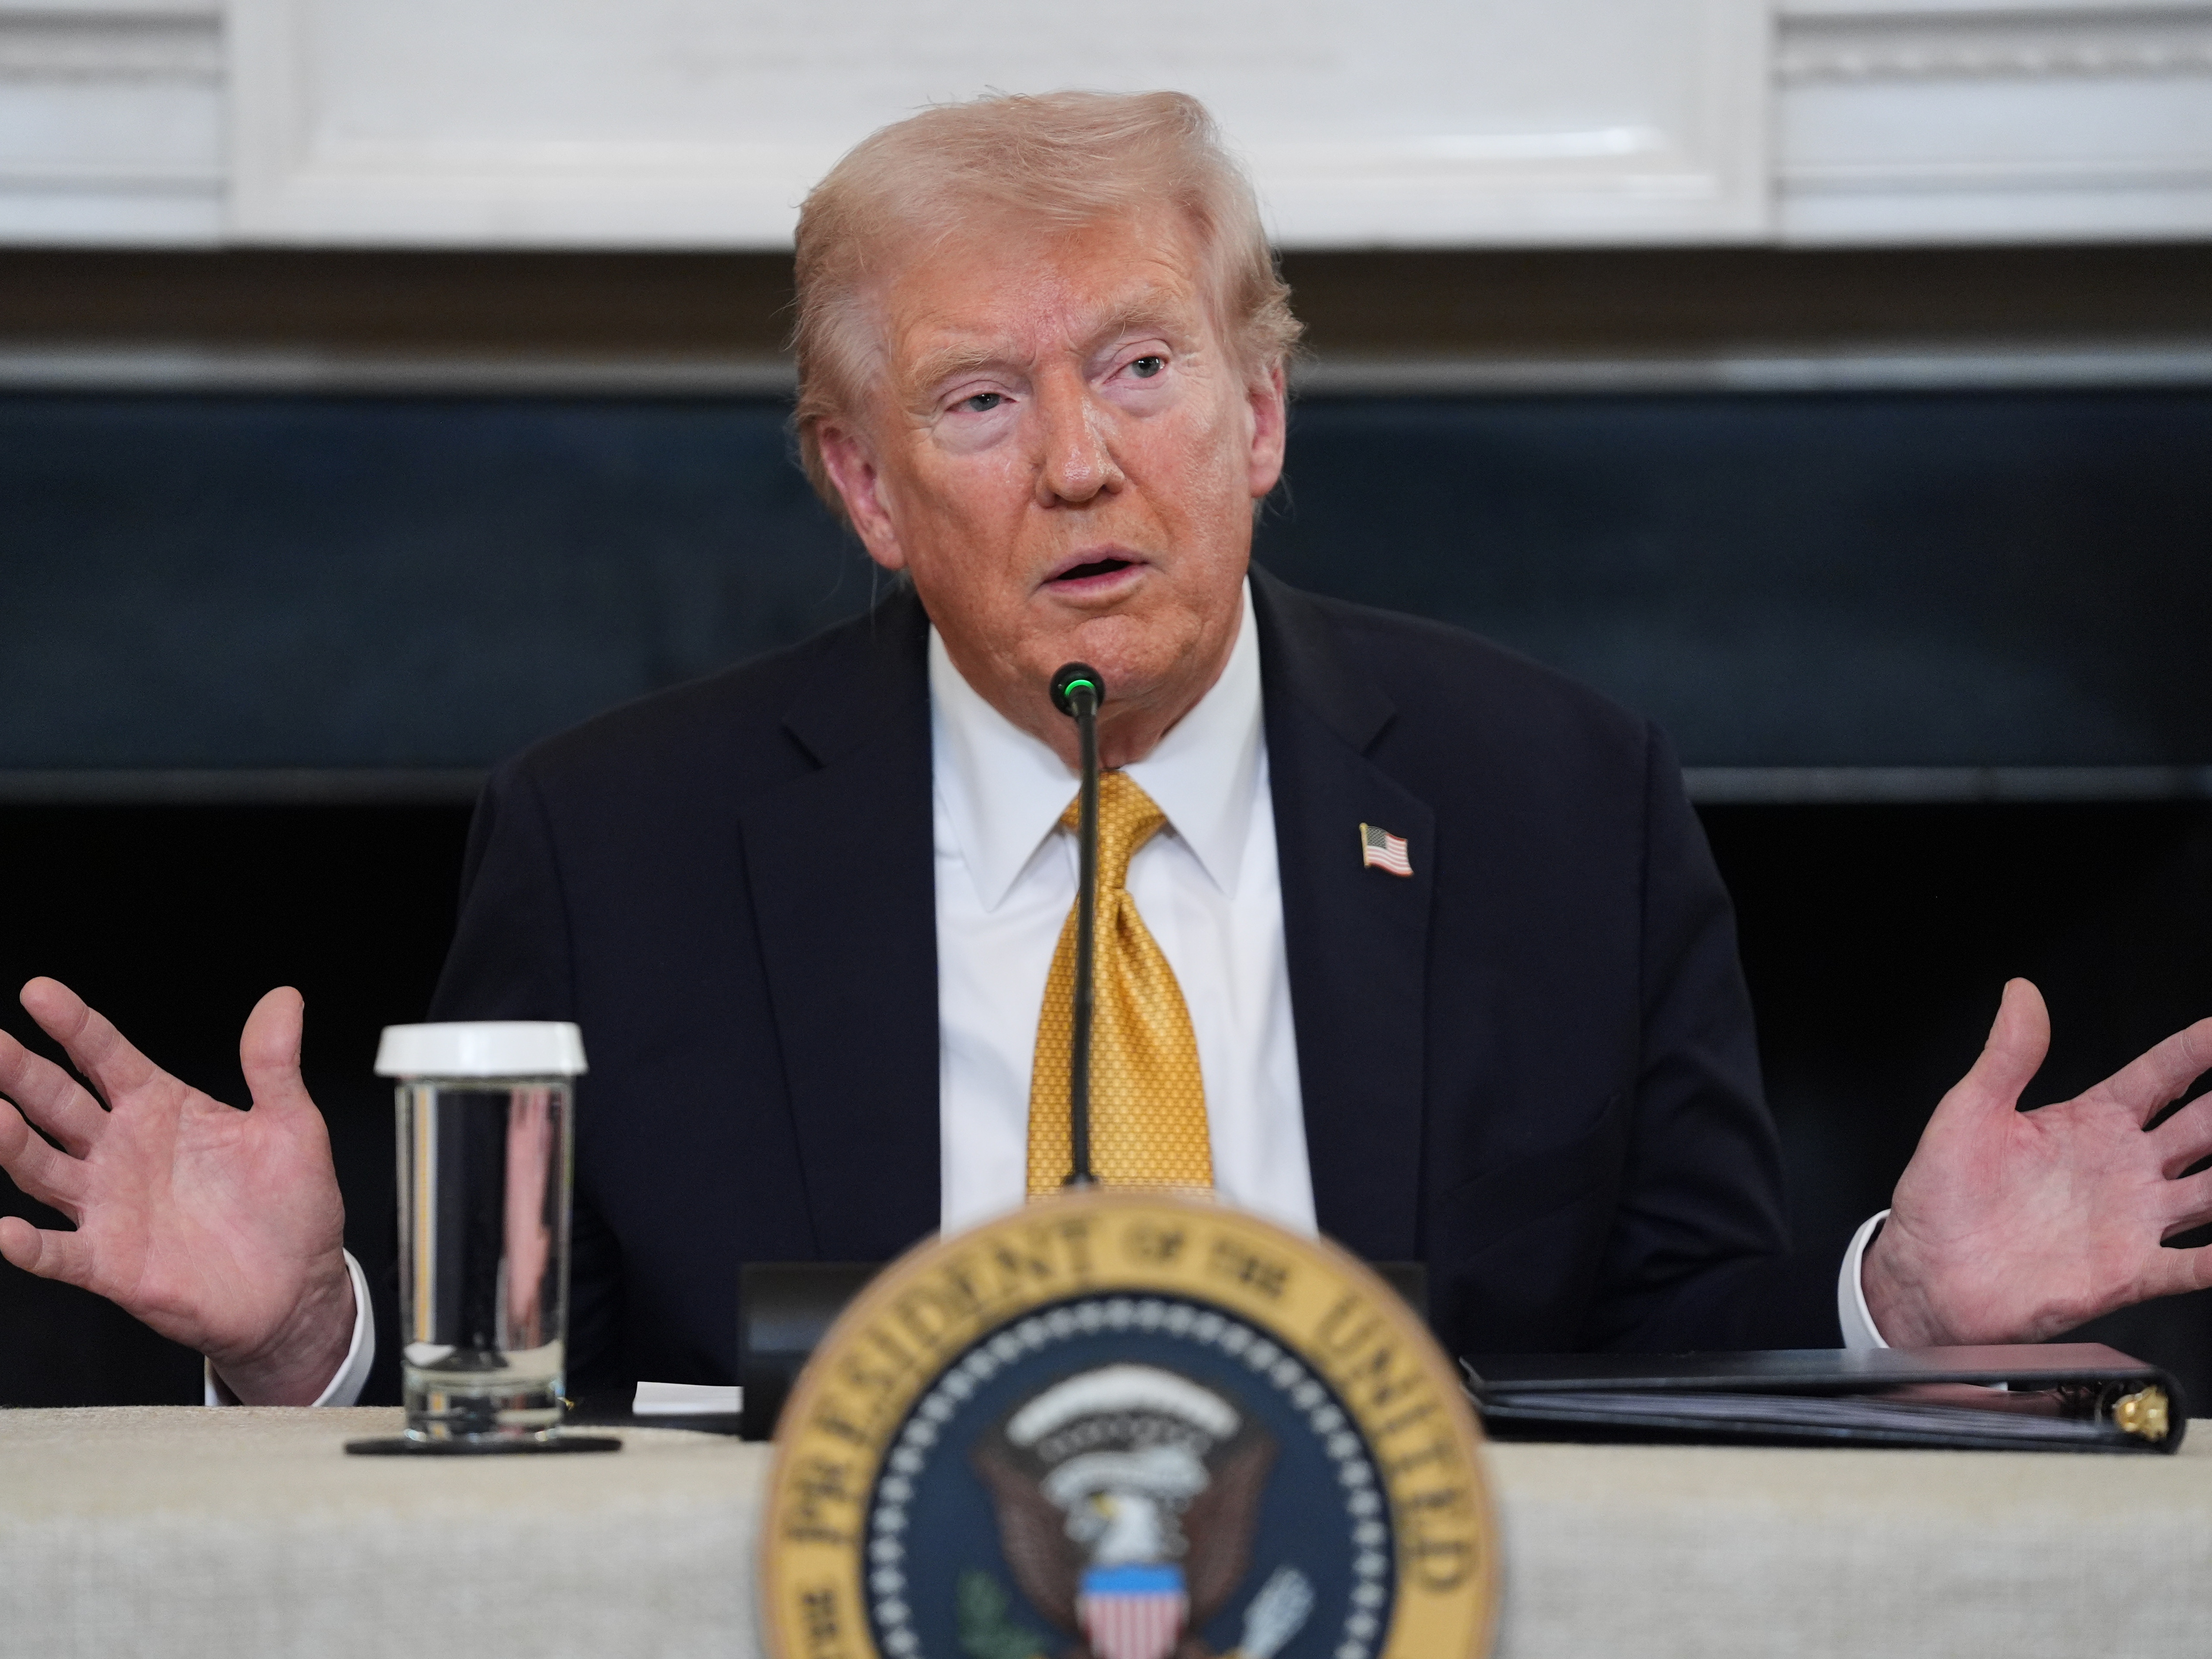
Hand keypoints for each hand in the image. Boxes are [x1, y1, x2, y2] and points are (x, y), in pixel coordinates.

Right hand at [0, 978, 354, 1403]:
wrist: (297, 1286)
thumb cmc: (290, 1205)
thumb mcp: (292, 1125)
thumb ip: (274, 1063)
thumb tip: (285, 998)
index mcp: (161, 1108)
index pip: (106, 1056)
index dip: (74, 1024)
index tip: (39, 991)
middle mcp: (122, 1151)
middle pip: (57, 1102)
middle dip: (20, 1072)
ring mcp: (109, 1206)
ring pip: (43, 1168)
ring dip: (13, 1144)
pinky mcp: (111, 1263)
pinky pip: (60, 1253)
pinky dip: (30, 1246)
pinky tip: (6, 1232)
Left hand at [1863, 978, 2211, 1346]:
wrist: (1926, 1271)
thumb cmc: (1942, 1194)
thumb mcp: (1969, 1112)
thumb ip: (2007, 1055)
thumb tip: (2021, 992)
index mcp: (2091, 1122)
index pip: (2162, 1076)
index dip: (2197, 1050)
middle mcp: (2124, 1168)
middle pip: (2206, 1128)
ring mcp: (2133, 1220)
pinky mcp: (2128, 1273)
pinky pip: (2192, 1266)